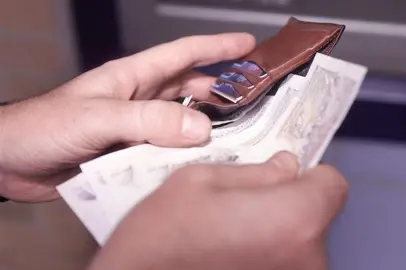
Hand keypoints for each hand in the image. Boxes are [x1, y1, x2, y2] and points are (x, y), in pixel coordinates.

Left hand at [0, 33, 255, 201]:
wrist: (11, 161)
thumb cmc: (42, 126)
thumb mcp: (98, 117)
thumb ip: (148, 120)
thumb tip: (198, 127)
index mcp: (132, 77)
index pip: (182, 54)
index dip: (217, 47)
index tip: (247, 44)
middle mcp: (138, 100)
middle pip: (189, 87)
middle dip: (221, 88)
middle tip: (251, 97)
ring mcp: (136, 127)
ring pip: (181, 121)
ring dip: (206, 125)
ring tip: (234, 134)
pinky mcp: (130, 153)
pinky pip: (167, 150)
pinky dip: (185, 155)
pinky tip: (199, 164)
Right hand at [87, 152, 347, 269]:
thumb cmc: (159, 241)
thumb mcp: (198, 182)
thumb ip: (254, 171)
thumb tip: (287, 166)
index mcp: (294, 218)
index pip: (332, 185)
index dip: (308, 176)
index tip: (284, 176)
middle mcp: (309, 259)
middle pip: (315, 216)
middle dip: (288, 205)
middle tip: (244, 208)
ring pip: (300, 243)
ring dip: (277, 235)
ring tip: (233, 238)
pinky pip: (287, 265)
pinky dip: (268, 258)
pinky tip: (233, 259)